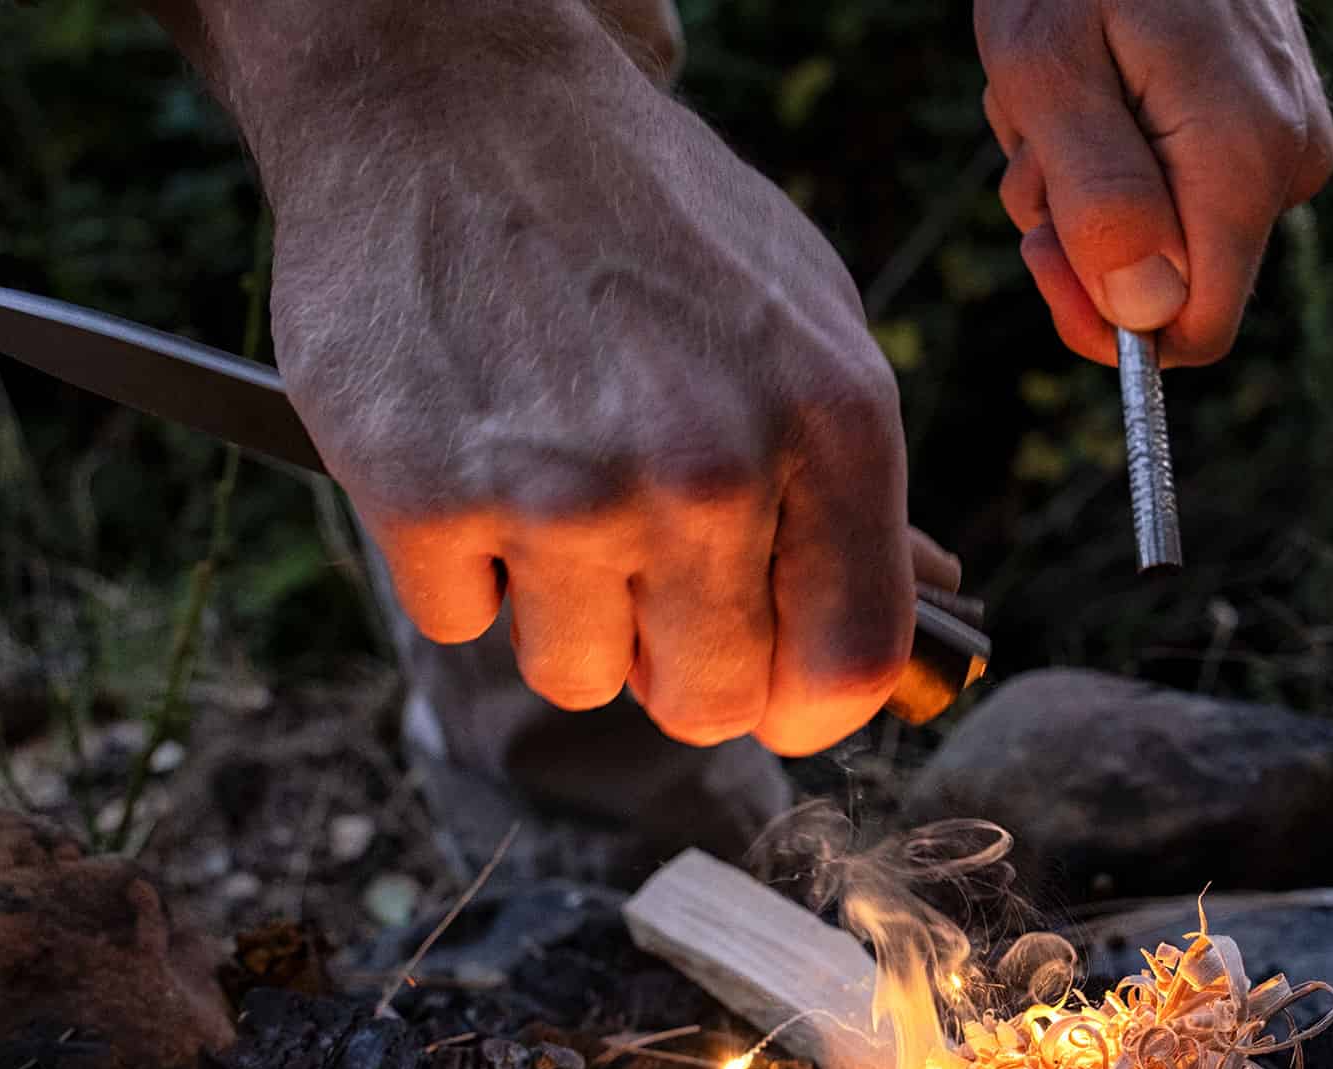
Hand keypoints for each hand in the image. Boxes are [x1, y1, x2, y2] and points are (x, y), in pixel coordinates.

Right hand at [158, 0, 913, 756]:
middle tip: (636, 571)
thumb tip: (903, 616)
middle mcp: (709, 467)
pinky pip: (458, 619)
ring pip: (572, 676)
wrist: (453, 99)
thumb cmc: (641, 219)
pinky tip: (467, 451)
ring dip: (558, 606)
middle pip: (707, 702)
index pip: (849, 667)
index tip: (766, 685)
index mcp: (828, 420)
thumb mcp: (801, 317)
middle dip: (668, 658)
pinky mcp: (429, 497)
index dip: (804, 704)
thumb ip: (846, 482)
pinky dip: (458, 562)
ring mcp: (567, 490)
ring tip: (546, 477)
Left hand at [975, 0, 1332, 364]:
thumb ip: (1098, 199)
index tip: (1041, 256)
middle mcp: (1285, 165)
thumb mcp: (1050, 77)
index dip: (1107, 324)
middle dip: (1077, 236)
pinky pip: (1167, 186)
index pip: (1194, 331)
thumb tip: (1144, 316)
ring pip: (1154, 234)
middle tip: (1035, 143)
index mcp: (1244, 163)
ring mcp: (1280, 143)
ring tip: (1056, 98)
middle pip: (1164, 284)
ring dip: (1076, 189)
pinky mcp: (1260, 125)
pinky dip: (1105, 155)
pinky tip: (1087, 87)